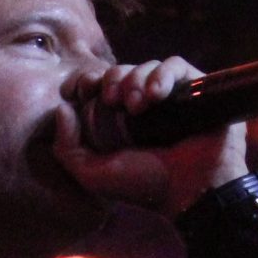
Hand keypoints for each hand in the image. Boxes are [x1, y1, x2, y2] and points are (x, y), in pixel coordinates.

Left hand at [51, 56, 248, 216]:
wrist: (190, 191)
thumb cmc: (143, 186)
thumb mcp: (92, 175)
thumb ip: (66, 147)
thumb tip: (62, 107)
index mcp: (116, 121)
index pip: (96, 85)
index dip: (86, 81)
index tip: (83, 91)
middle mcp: (142, 106)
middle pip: (119, 71)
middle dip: (111, 79)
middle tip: (113, 101)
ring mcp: (169, 97)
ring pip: (146, 65)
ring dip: (136, 79)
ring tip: (138, 106)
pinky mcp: (194, 90)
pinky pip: (175, 66)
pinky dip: (163, 74)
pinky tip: (158, 95)